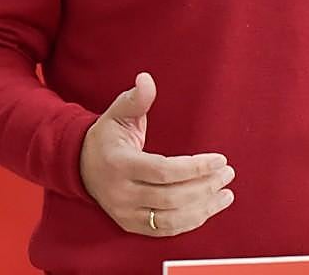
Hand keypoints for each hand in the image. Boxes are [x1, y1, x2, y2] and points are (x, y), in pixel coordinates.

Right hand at [79, 72, 234, 235]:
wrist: (80, 166)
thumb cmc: (106, 137)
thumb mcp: (117, 114)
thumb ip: (135, 99)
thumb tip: (147, 79)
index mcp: (119, 164)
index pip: (163, 171)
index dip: (195, 168)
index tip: (220, 159)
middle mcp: (121, 193)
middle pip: (171, 198)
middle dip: (205, 187)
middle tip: (227, 173)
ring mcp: (125, 212)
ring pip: (172, 219)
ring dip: (204, 208)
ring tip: (226, 193)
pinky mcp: (130, 225)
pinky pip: (166, 230)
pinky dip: (191, 221)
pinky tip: (209, 207)